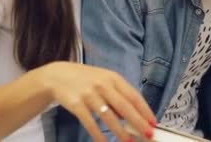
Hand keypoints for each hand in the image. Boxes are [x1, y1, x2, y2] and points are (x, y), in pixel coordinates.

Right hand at [34, 61, 154, 141]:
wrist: (57, 75)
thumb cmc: (86, 80)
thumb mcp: (104, 80)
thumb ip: (118, 95)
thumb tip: (131, 116)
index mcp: (113, 78)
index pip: (133, 95)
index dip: (144, 110)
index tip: (153, 122)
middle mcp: (103, 84)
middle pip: (124, 106)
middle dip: (138, 122)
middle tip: (148, 134)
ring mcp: (89, 94)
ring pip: (108, 116)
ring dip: (120, 132)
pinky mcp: (76, 104)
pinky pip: (90, 123)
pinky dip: (98, 134)